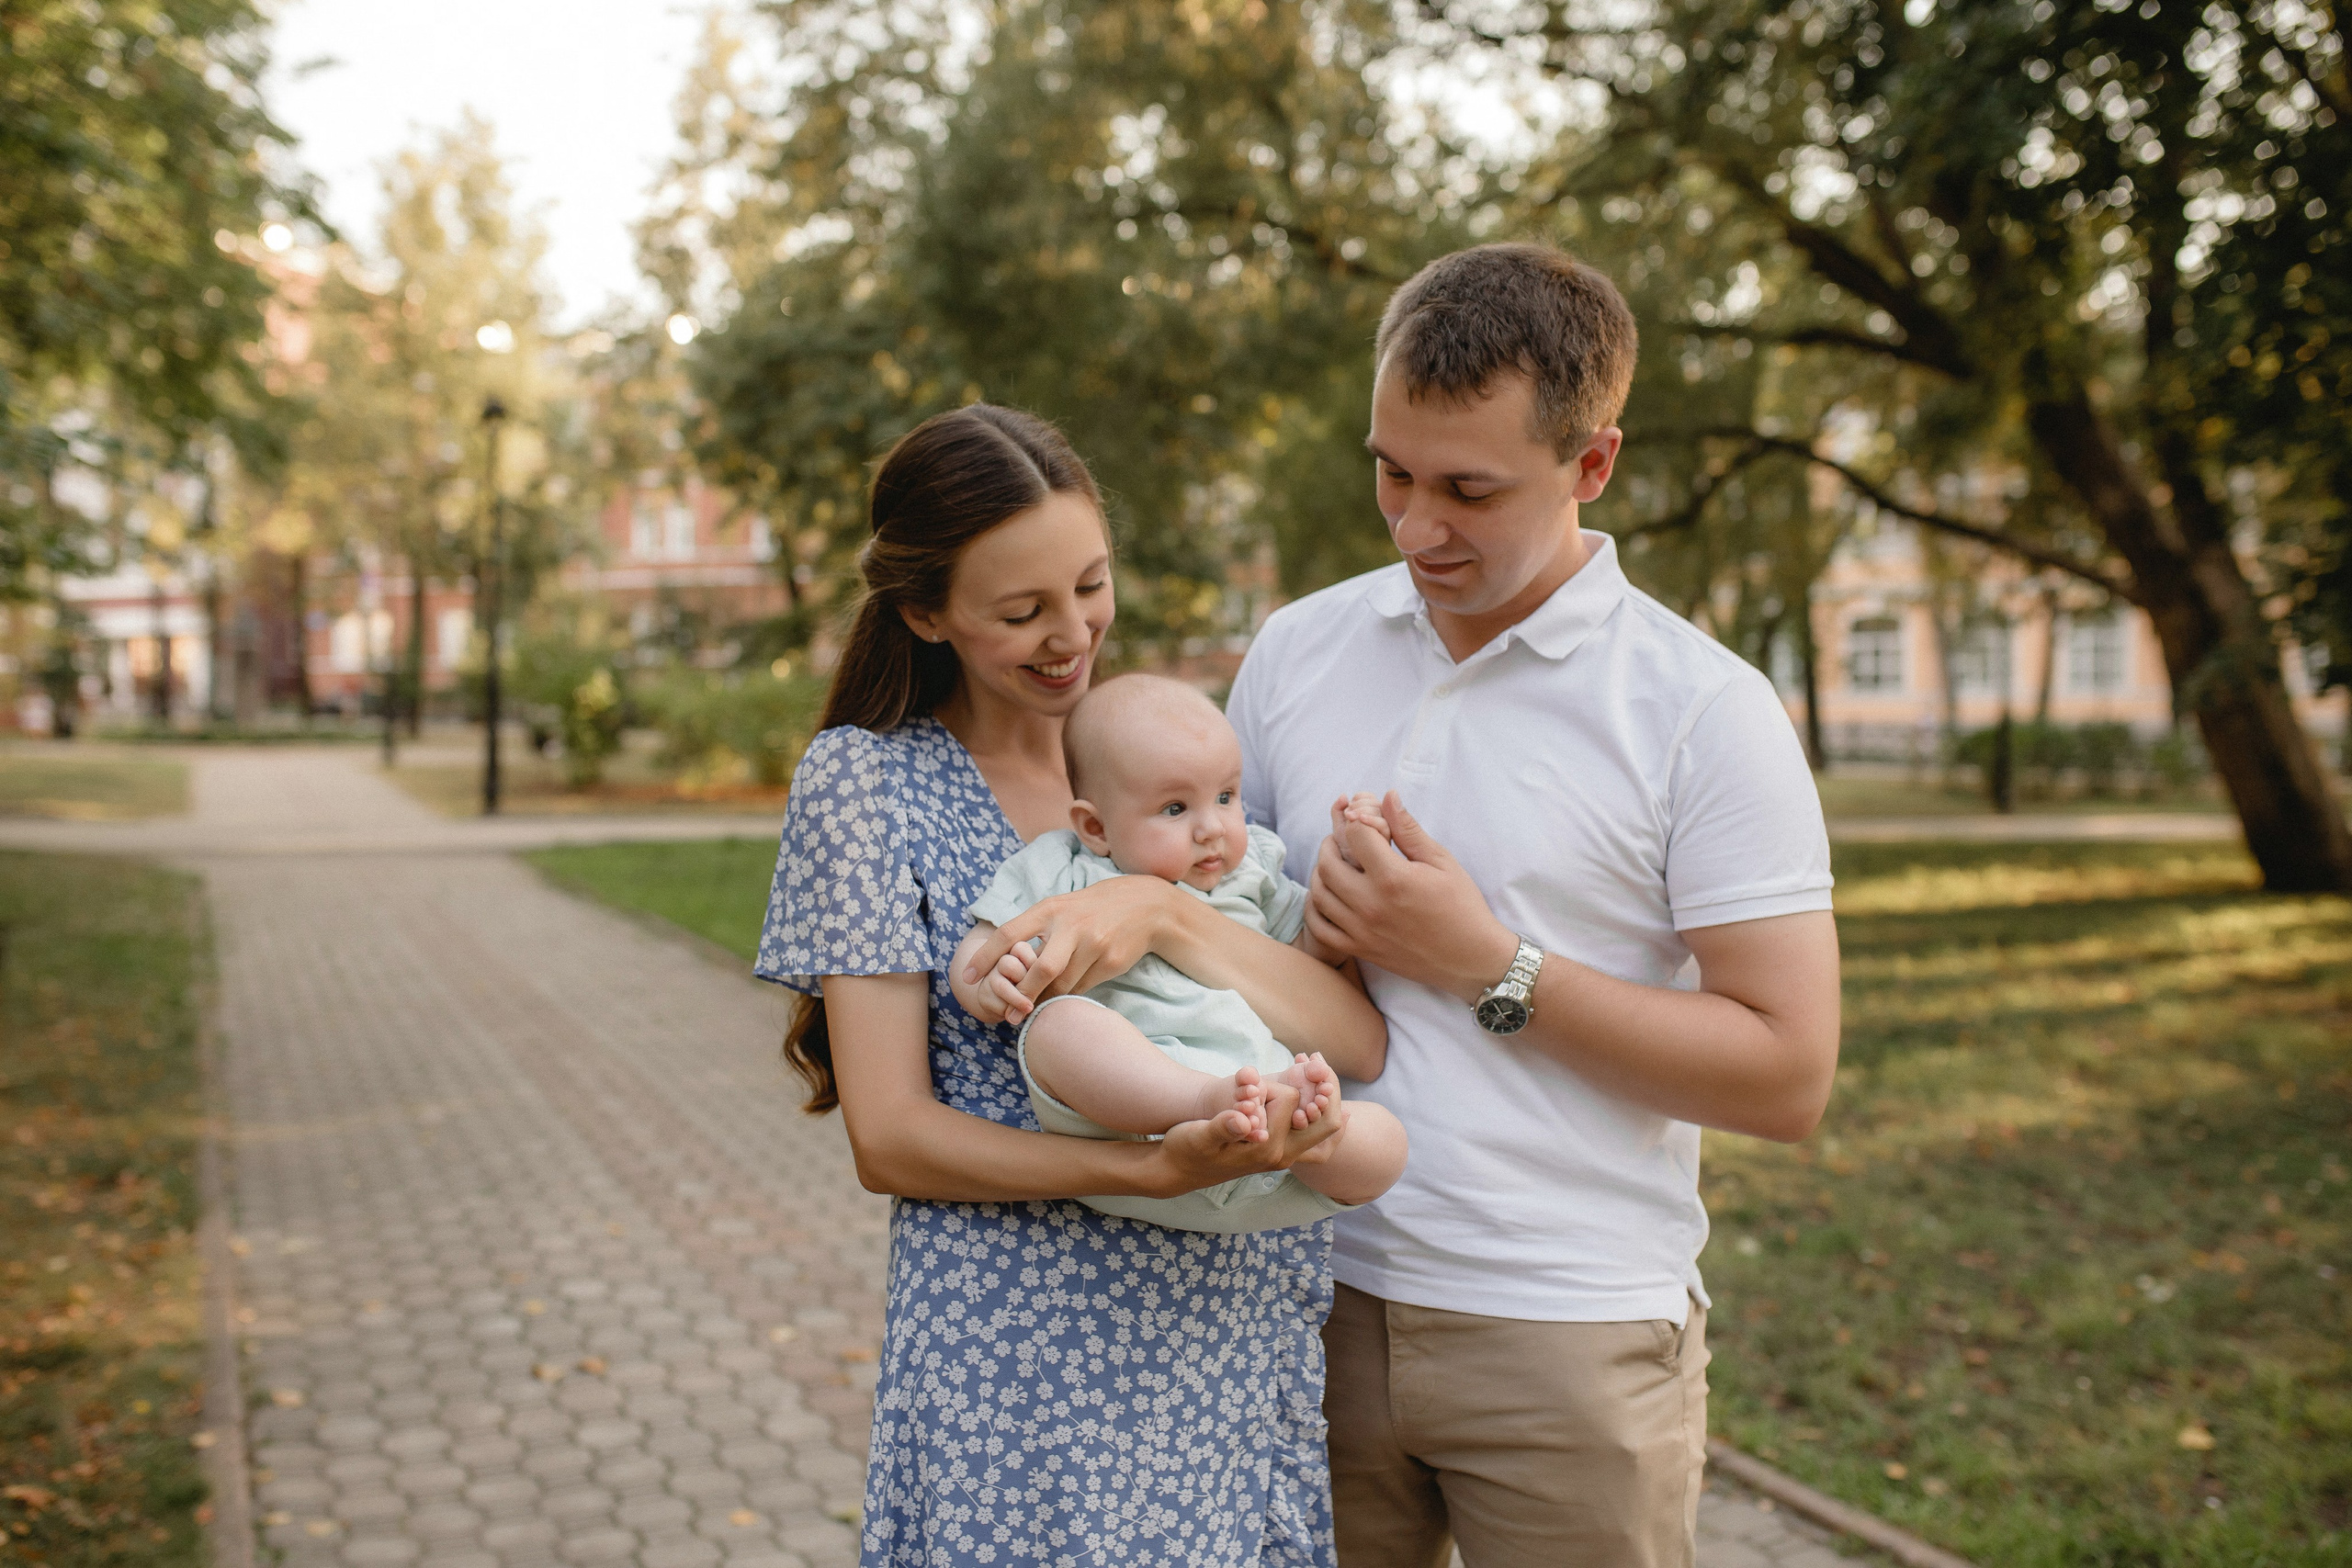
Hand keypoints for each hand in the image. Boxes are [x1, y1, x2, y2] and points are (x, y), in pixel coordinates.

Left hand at [960, 874, 1183, 1008]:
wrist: (1145, 906)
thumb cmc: (1092, 909)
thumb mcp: (1062, 909)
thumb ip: (1036, 931)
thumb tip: (1006, 964)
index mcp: (1050, 909)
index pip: (1009, 933)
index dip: (986, 957)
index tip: (967, 977)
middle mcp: (1071, 925)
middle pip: (1040, 969)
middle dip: (1022, 995)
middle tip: (1008, 1014)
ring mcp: (1094, 944)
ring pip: (1062, 985)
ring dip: (1045, 1001)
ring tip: (1032, 1010)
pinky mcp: (1112, 961)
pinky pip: (1083, 988)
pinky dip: (1068, 996)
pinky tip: (1062, 1000)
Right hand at [1152, 1079, 1347, 1194]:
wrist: (1179, 1171)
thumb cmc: (1186, 1151)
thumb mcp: (1199, 1136)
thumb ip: (1223, 1127)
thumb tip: (1243, 1118)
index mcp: (1266, 1148)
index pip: (1290, 1100)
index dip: (1273, 1084)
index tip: (1257, 1078)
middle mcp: (1281, 1155)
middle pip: (1326, 1123)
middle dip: (1325, 1092)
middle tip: (1315, 1060)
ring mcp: (1282, 1155)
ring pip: (1322, 1127)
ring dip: (1320, 1098)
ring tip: (1314, 1067)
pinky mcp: (1278, 1150)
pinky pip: (1311, 1131)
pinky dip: (1315, 1110)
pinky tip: (1317, 1095)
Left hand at [1307, 791, 1516, 1002]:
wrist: (1470, 958)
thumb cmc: (1462, 906)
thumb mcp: (1441, 862)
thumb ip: (1408, 829)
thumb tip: (1388, 796)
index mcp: (1393, 878)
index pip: (1356, 835)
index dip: (1358, 818)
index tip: (1364, 818)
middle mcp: (1371, 905)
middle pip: (1327, 863)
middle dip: (1332, 842)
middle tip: (1343, 838)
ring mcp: (1362, 930)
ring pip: (1319, 894)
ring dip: (1321, 872)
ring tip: (1336, 863)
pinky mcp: (1360, 949)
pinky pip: (1320, 929)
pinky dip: (1315, 908)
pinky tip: (1328, 895)